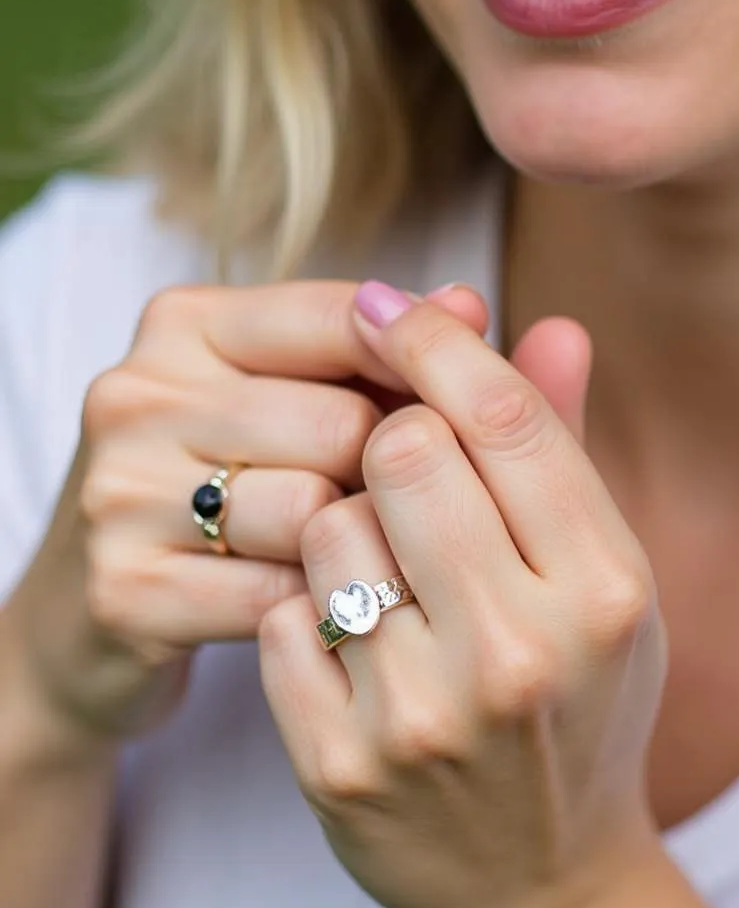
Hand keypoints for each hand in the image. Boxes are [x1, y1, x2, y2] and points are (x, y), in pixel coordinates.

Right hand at [6, 280, 487, 742]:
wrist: (101, 603)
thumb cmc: (230, 480)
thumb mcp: (292, 394)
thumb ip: (379, 348)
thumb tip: (467, 303)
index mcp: (187, 323)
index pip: (345, 317)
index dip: (421, 368)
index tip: (454, 409)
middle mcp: (139, 393)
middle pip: (343, 425)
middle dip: (386, 472)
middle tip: (392, 500)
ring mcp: (120, 492)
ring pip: (316, 511)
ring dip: (355, 543)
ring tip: (350, 551)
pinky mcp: (124, 588)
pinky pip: (282, 596)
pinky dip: (320, 604)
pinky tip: (316, 600)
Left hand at [260, 282, 672, 907]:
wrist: (539, 878)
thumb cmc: (580, 703)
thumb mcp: (605, 580)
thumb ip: (569, 447)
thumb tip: (552, 322)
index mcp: (605, 590)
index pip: (504, 416)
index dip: (436, 340)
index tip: (394, 306)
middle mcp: (522, 651)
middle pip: (403, 448)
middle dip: (393, 436)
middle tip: (404, 466)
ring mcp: (426, 714)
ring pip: (329, 522)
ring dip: (347, 522)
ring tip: (389, 572)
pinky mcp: (341, 765)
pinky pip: (281, 611)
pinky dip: (308, 604)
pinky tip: (354, 640)